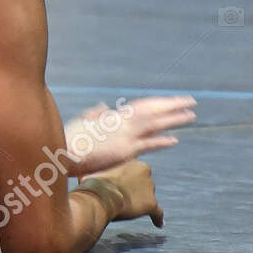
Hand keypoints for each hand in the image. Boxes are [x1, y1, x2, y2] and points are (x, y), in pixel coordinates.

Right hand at [62, 96, 194, 173]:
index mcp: (112, 117)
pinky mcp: (123, 150)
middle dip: (171, 105)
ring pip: (153, 123)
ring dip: (173, 118)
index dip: (157, 103)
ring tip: (191, 115)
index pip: (140, 107)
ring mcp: (123, 136)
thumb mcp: (81, 123)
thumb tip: (102, 106)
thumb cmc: (67, 139)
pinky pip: (147, 144)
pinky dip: (161, 141)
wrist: (61, 151)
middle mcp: (120, 123)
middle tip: (190, 101)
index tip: (171, 101)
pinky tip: (175, 140)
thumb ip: (93, 114)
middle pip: (151, 110)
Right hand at [81, 159, 163, 226]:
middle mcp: (145, 170)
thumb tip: (79, 168)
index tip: (117, 182)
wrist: (100, 196)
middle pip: (142, 181)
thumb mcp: (90, 170)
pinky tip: (159, 224)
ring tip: (127, 209)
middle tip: (120, 196)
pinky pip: (157, 212)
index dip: (124, 176)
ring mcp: (150, 187)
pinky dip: (157, 217)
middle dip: (132, 188)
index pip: (132, 168)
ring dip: (138, 201)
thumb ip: (92, 169)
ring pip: (147, 195)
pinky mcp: (151, 203)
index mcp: (130, 159)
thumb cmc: (92, 182)